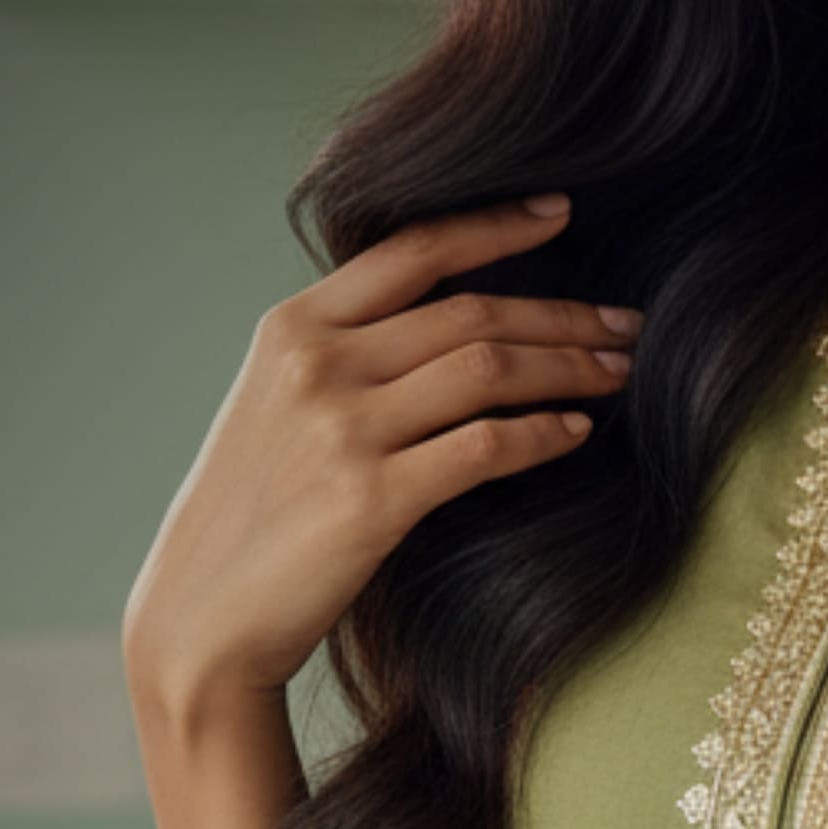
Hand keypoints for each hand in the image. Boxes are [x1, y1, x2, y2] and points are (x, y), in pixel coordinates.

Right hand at [122, 191, 641, 711]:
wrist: (200, 616)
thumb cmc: (249, 514)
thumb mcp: (275, 406)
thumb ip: (344, 354)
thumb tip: (446, 321)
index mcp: (292, 328)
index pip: (412, 251)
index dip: (495, 225)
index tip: (560, 212)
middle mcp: (317, 366)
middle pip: (470, 311)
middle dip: (564, 314)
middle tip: (627, 324)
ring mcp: (342, 430)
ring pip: (489, 368)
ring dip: (569, 366)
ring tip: (618, 373)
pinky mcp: (372, 500)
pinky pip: (485, 446)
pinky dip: (543, 433)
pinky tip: (575, 432)